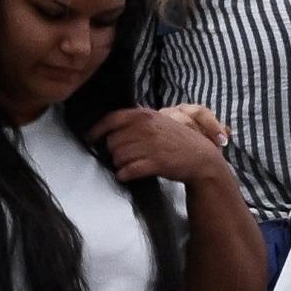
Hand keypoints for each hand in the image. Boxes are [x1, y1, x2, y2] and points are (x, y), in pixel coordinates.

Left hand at [94, 105, 236, 194]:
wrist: (202, 158)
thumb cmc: (178, 141)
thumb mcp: (159, 122)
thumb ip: (138, 121)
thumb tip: (112, 127)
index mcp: (144, 115)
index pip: (111, 119)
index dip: (96, 130)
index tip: (89, 138)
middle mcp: (145, 128)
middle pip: (112, 142)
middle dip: (113, 152)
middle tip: (122, 157)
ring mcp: (150, 145)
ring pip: (118, 157)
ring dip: (119, 165)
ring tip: (128, 166)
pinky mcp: (155, 163)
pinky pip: (128, 170)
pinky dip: (124, 175)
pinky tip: (127, 175)